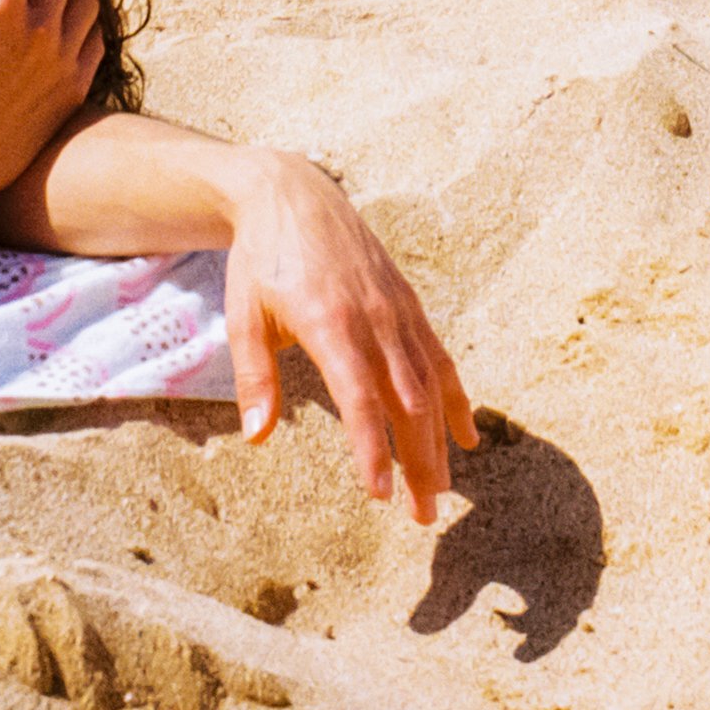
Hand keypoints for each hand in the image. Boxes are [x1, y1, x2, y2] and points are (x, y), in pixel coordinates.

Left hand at [224, 151, 475, 523]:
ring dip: (438, 440)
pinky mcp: (406, 302)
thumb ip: (255, 376)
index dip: (372, 447)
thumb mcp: (243, 314)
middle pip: (406, 399)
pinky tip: (466, 437)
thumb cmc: (261, 258)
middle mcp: (373, 316)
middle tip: (422, 516)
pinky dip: (455, 397)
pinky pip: (438, 356)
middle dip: (417, 460)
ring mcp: (396, 308)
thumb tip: (258, 436)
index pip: (359, 396)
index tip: (379, 494)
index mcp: (330, 321)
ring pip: (429, 383)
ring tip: (440, 493)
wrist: (292, 193)